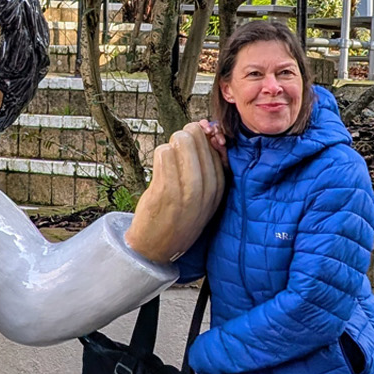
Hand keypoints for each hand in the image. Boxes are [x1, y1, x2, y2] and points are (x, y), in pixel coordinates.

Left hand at [125, 120, 226, 264]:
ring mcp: (186, 191)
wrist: (155, 248)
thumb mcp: (202, 194)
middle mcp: (206, 189)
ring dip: (170, 144)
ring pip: (181, 142)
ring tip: (167, 159)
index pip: (217, 145)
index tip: (192, 143)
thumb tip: (204, 125)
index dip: (203, 136)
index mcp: (219, 188)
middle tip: (176, 148)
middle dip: (184, 136)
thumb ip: (205, 163)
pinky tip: (159, 165)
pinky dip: (160, 153)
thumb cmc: (177, 216)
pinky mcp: (164, 192)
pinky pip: (164, 154)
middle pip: (198, 138)